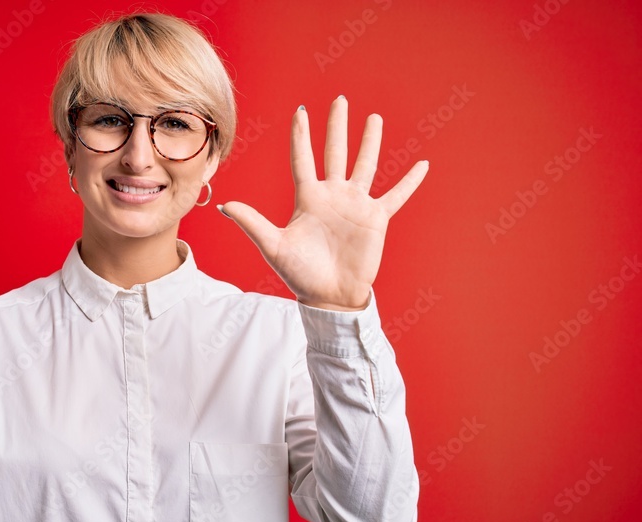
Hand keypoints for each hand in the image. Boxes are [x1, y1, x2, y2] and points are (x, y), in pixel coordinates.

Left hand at [220, 96, 427, 310]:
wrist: (328, 296)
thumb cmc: (299, 274)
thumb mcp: (273, 246)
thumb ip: (251, 222)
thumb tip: (223, 204)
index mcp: (308, 199)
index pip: (303, 159)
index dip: (301, 136)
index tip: (300, 111)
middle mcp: (332, 196)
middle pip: (335, 152)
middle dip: (337, 127)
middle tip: (340, 100)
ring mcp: (355, 205)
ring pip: (365, 165)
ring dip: (370, 142)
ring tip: (374, 119)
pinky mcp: (375, 219)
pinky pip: (396, 196)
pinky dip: (410, 181)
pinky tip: (422, 165)